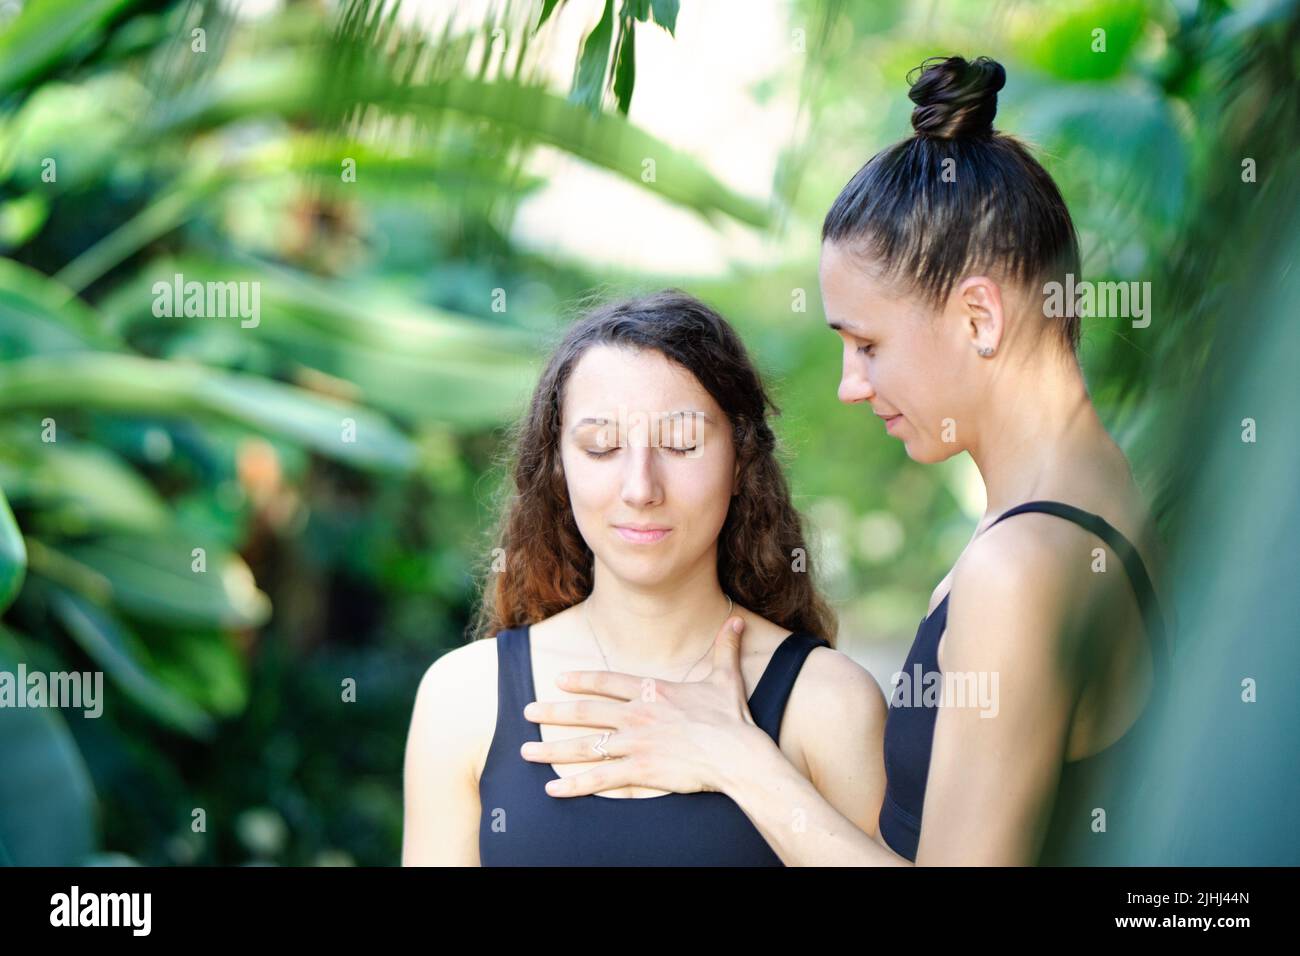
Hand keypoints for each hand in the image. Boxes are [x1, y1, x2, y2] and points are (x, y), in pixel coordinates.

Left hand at [520, 615, 772, 796]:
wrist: (737, 754)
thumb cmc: (732, 719)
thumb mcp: (726, 678)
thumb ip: (725, 649)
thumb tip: (738, 621)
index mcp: (651, 692)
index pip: (607, 682)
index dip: (581, 680)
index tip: (560, 681)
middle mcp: (636, 715)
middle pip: (584, 712)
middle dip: (551, 712)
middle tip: (526, 712)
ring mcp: (635, 743)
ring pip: (584, 746)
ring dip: (551, 749)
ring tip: (526, 751)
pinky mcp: (639, 770)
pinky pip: (600, 778)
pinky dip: (574, 784)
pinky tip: (553, 789)